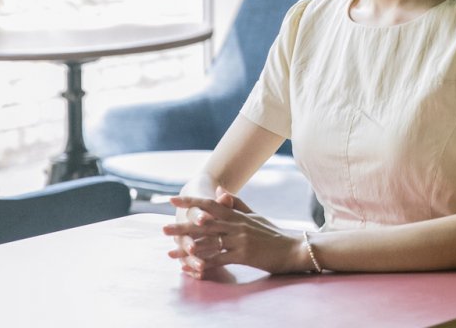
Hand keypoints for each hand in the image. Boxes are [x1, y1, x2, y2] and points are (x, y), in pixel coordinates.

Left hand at [164, 186, 300, 277]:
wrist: (292, 247)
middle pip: (204, 224)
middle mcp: (236, 225)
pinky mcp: (243, 255)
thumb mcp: (254, 216)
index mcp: (238, 214)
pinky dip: (204, 263)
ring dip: (188, 248)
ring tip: (170, 251)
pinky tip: (192, 267)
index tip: (172, 199)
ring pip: (209, 243)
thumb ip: (236, 203)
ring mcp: (239, 240)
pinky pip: (219, 259)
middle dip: (182, 226)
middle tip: (162, 228)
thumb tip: (221, 189)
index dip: (191, 202)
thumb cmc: (272, 233)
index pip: (210, 204)